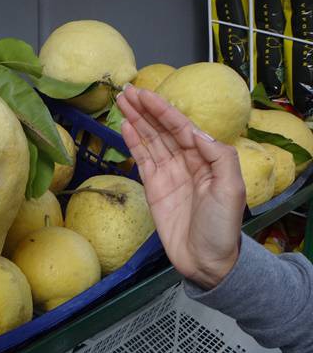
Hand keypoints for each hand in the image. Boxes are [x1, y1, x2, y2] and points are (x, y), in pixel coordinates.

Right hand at [116, 84, 244, 288]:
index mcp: (206, 158)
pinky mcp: (154, 188)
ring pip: (150, 141)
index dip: (161, 110)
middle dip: (145, 110)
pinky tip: (126, 127)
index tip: (143, 94)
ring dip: (136, 121)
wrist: (205, 261)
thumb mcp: (231, 189)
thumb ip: (218, 156)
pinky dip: (134, 143)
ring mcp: (168, 174)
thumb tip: (195, 132)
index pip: (180, 127)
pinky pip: (142, 160)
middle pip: (162, 129)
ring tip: (122, 103)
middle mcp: (185, 161)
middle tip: (126, 92)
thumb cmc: (221, 227)